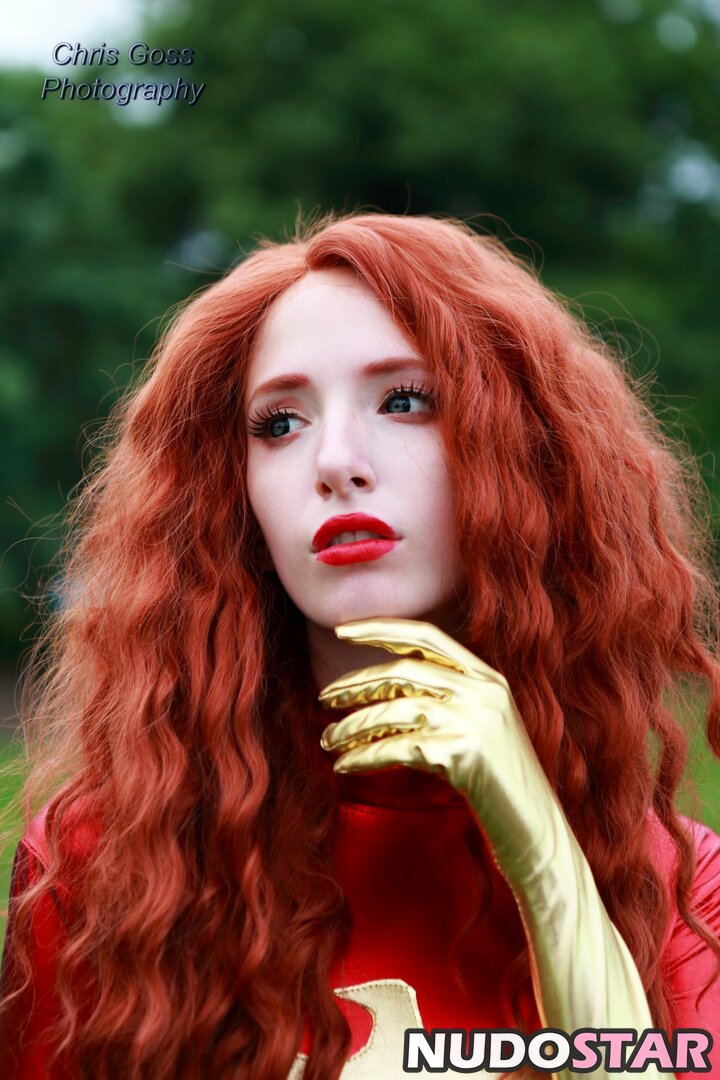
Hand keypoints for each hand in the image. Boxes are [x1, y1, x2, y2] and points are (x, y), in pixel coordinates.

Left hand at [319, 618, 658, 1072]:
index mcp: (488, 678)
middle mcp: (485, 692)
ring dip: (353, 725)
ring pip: (395, 710)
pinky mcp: (465, 755)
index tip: (342, 632)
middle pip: (403, 673)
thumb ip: (441, 700)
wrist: (537, 837)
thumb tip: (377, 686)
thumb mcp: (477, 729)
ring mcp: (477, 721)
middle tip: (324, 699)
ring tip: (328, 741)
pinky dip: (364, 756)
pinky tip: (345, 766)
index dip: (381, 629)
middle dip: (356, 684)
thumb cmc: (499, 788)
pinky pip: (397, 748)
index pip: (426, 636)